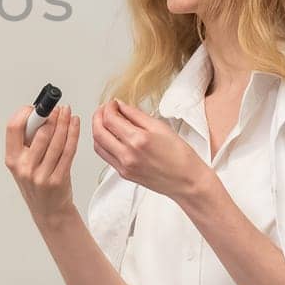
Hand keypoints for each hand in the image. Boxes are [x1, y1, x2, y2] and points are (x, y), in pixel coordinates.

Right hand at [4, 103, 80, 224]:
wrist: (49, 211)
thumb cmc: (36, 184)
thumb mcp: (23, 164)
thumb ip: (27, 142)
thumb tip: (39, 114)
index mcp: (12, 159)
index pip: (14, 128)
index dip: (25, 114)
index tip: (35, 107)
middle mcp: (24, 167)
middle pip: (40, 132)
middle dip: (51, 116)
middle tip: (57, 108)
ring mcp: (41, 174)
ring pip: (57, 140)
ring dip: (64, 122)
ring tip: (67, 112)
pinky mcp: (59, 178)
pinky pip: (69, 150)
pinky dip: (73, 133)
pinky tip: (74, 123)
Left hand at [91, 99, 209, 202]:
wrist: (187, 181)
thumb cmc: (180, 156)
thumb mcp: (160, 127)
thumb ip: (136, 115)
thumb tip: (121, 106)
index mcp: (137, 140)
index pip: (110, 119)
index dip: (108, 107)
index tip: (113, 103)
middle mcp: (127, 155)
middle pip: (98, 131)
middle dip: (98, 116)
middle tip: (105, 109)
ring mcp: (123, 166)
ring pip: (98, 145)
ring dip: (97, 130)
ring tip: (105, 121)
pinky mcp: (123, 174)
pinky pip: (105, 156)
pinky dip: (103, 143)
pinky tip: (110, 136)